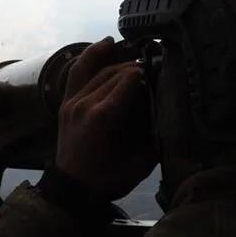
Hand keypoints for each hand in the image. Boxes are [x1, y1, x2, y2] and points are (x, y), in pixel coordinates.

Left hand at [55, 37, 156, 201]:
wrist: (72, 191)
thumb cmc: (109, 180)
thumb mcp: (141, 161)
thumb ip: (156, 133)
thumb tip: (169, 109)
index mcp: (103, 116)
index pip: (129, 79)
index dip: (148, 73)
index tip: (163, 72)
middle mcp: (85, 103)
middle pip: (114, 72)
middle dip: (136, 67)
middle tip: (155, 68)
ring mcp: (72, 102)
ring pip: (97, 70)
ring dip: (118, 60)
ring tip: (137, 54)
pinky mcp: (66, 103)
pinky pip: (77, 72)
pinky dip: (90, 56)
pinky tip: (106, 45)